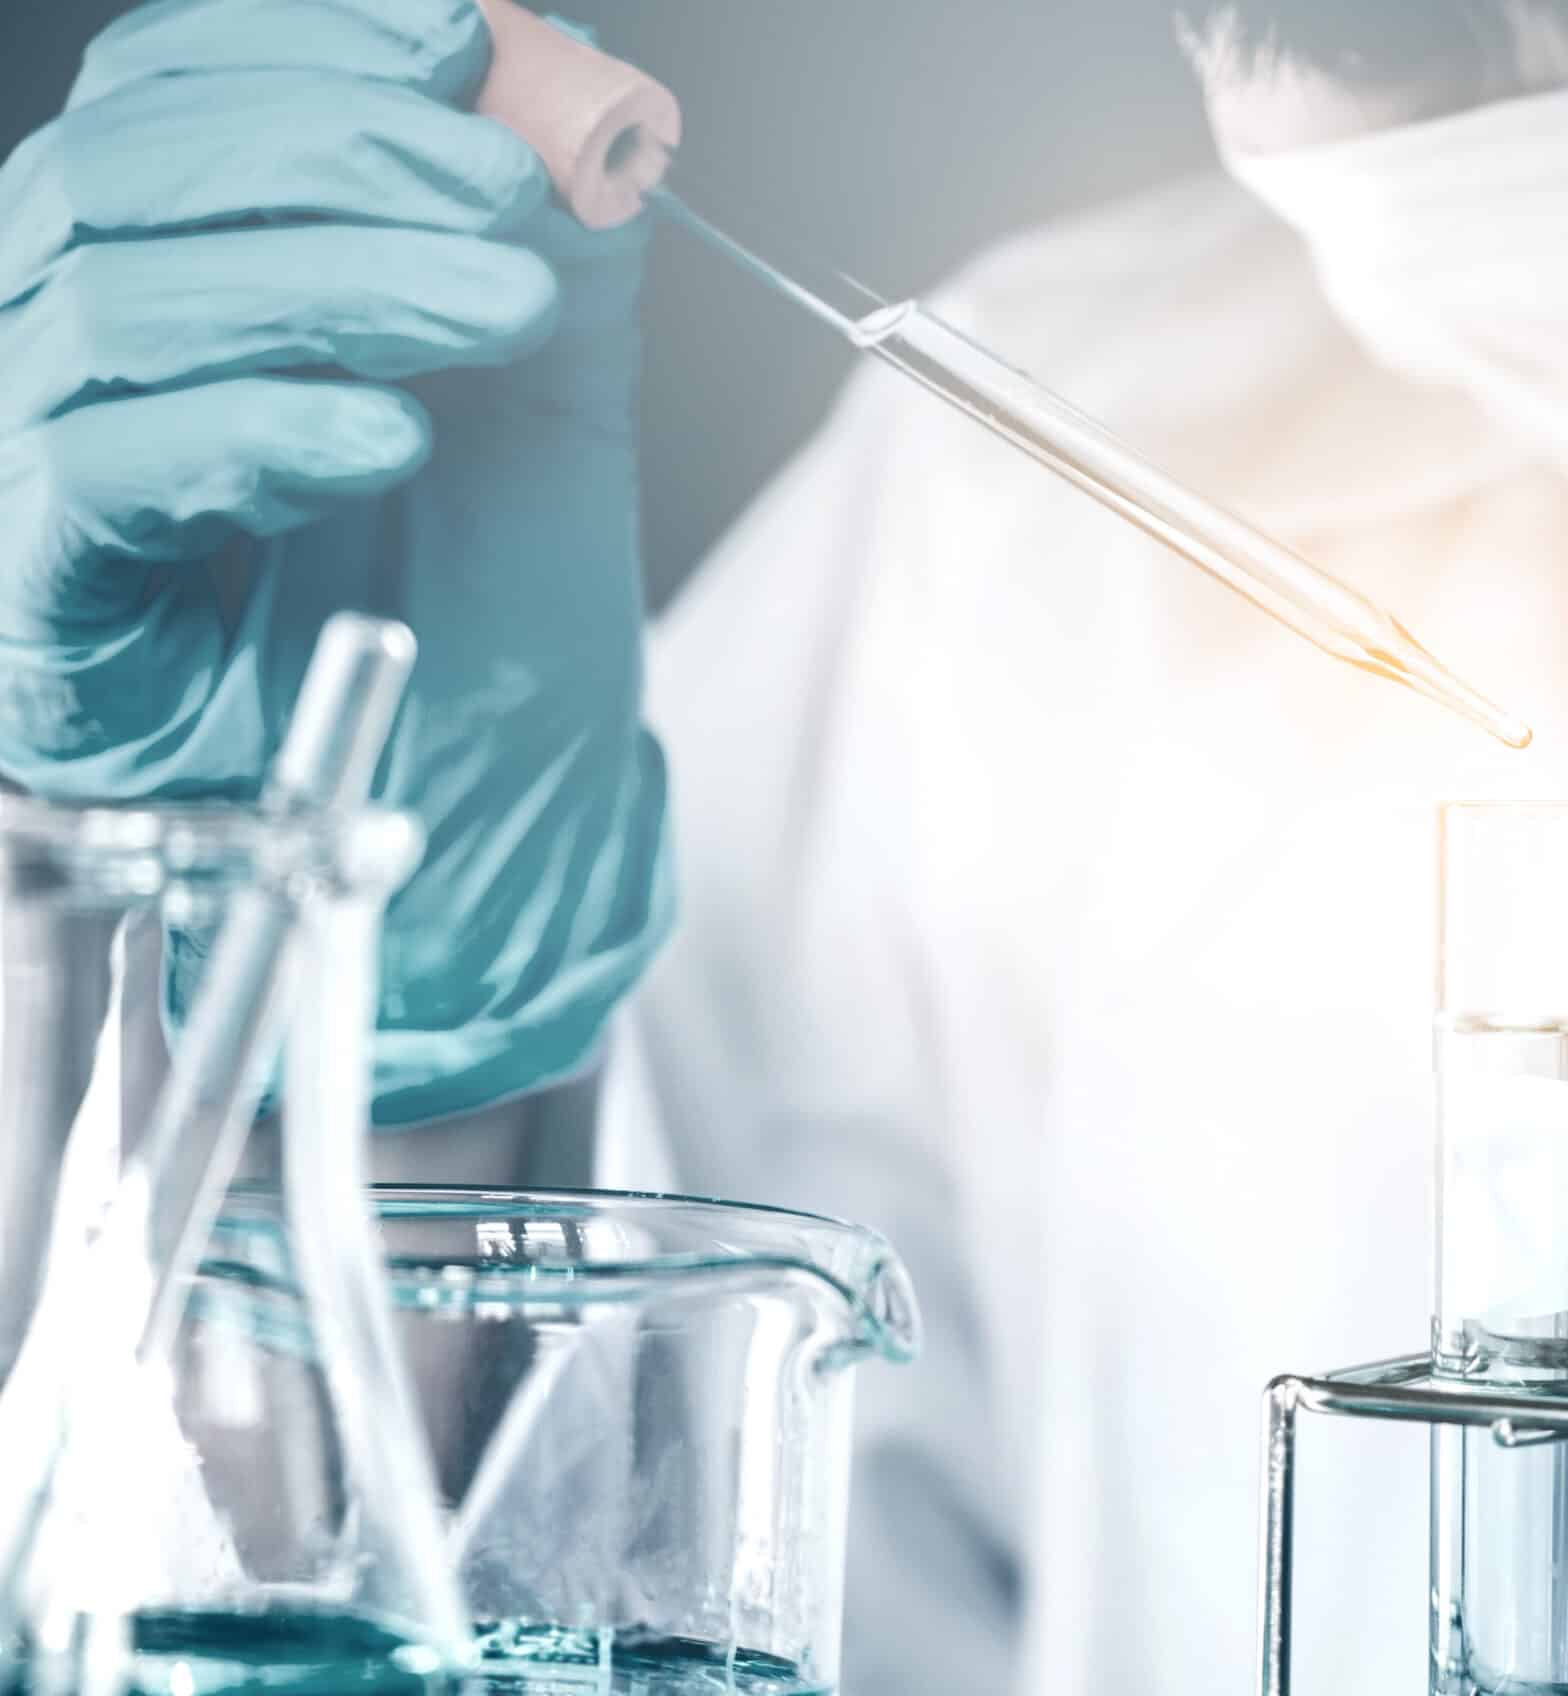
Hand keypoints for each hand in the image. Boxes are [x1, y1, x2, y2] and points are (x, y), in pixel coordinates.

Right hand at [0, 0, 670, 1124]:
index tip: (459, 32)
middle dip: (342, 155)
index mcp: (171, 260)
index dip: (302, 37)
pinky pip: (104, 474)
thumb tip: (580, 76)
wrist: (470, 813)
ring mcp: (36, 462)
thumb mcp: (542, 389)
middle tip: (515, 196)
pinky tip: (384, 437)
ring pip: (123, 306)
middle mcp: (70, 337)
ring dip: (336, 283)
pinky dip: (255, 433)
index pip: (172, 90)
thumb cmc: (475, 599)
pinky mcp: (44, 596)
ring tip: (502, 311)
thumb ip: (543, 237)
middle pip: (130, 174)